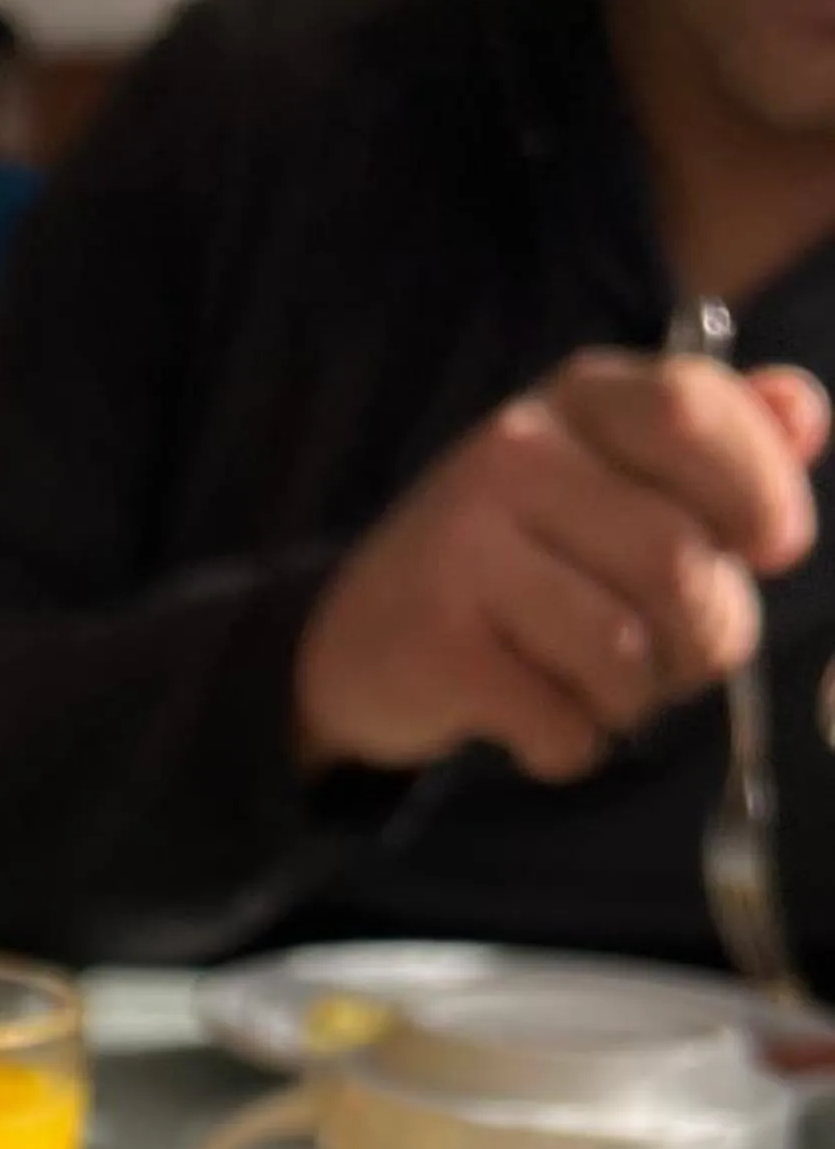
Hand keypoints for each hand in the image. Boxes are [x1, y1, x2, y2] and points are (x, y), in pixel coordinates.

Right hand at [294, 349, 828, 781]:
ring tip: (605, 694)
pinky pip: (557, 719)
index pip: (691, 413)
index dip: (758, 489)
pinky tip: (545, 728)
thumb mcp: (605, 478)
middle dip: (707, 637)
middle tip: (683, 661)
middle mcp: (513, 454)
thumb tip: (803, 421)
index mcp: (575, 402)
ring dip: (636, 700)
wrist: (358, 645)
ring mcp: (463, 547)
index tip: (775, 550)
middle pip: (675, 558)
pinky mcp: (434, 645)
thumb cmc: (511, 566)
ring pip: (622, 650)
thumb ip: (711, 444)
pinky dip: (571, 745)